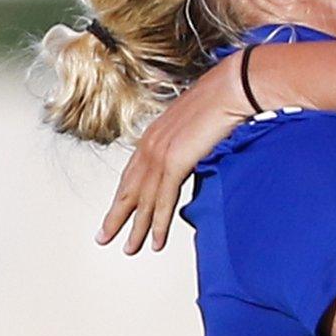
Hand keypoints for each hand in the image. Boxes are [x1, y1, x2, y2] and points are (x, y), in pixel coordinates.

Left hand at [99, 53, 254, 254]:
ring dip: (136, 227)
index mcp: (154, 134)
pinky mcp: (175, 161)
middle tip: (104, 237)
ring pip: (143, 199)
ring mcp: (161, 153)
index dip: (122, 195)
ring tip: (130, 248)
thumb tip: (189, 154)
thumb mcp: (196, 124)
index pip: (132, 172)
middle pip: (129, 188)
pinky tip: (156, 240)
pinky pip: (163, 199)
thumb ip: (186, 141)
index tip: (115, 211)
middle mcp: (151, 144)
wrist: (232, 87)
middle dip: (116, 216)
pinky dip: (158, 223)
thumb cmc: (221, 99)